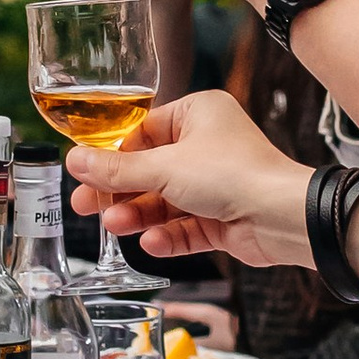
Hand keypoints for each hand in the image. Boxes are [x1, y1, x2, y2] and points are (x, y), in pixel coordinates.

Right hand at [64, 87, 315, 269]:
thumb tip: (76, 160)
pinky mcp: (222, 218)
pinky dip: (167, 235)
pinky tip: (150, 243)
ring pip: (165, 201)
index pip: (142, 132)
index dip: (112, 155)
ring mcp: (216, 184)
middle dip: (120, 191)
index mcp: (198, 115)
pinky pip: (185, 226)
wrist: (283, 216)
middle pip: (150, 170)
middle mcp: (208, 146)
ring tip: (114, 225)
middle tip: (85, 206)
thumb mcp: (165, 168)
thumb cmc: (234, 174)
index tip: (84, 172)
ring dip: (139, 214)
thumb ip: (118, 169)